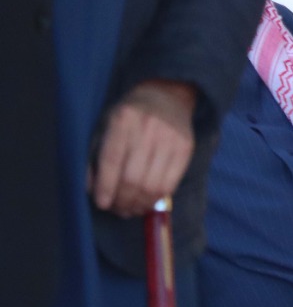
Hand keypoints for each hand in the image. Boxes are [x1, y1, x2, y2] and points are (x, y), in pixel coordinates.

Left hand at [91, 79, 196, 217]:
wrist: (166, 95)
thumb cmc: (129, 116)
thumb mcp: (105, 126)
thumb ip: (95, 157)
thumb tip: (93, 191)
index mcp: (122, 120)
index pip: (112, 161)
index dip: (106, 187)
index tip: (102, 204)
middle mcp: (148, 128)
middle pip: (133, 178)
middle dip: (123, 201)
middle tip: (117, 210)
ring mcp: (170, 138)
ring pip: (153, 185)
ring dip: (139, 204)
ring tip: (131, 210)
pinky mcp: (186, 148)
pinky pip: (171, 183)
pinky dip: (157, 199)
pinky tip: (147, 202)